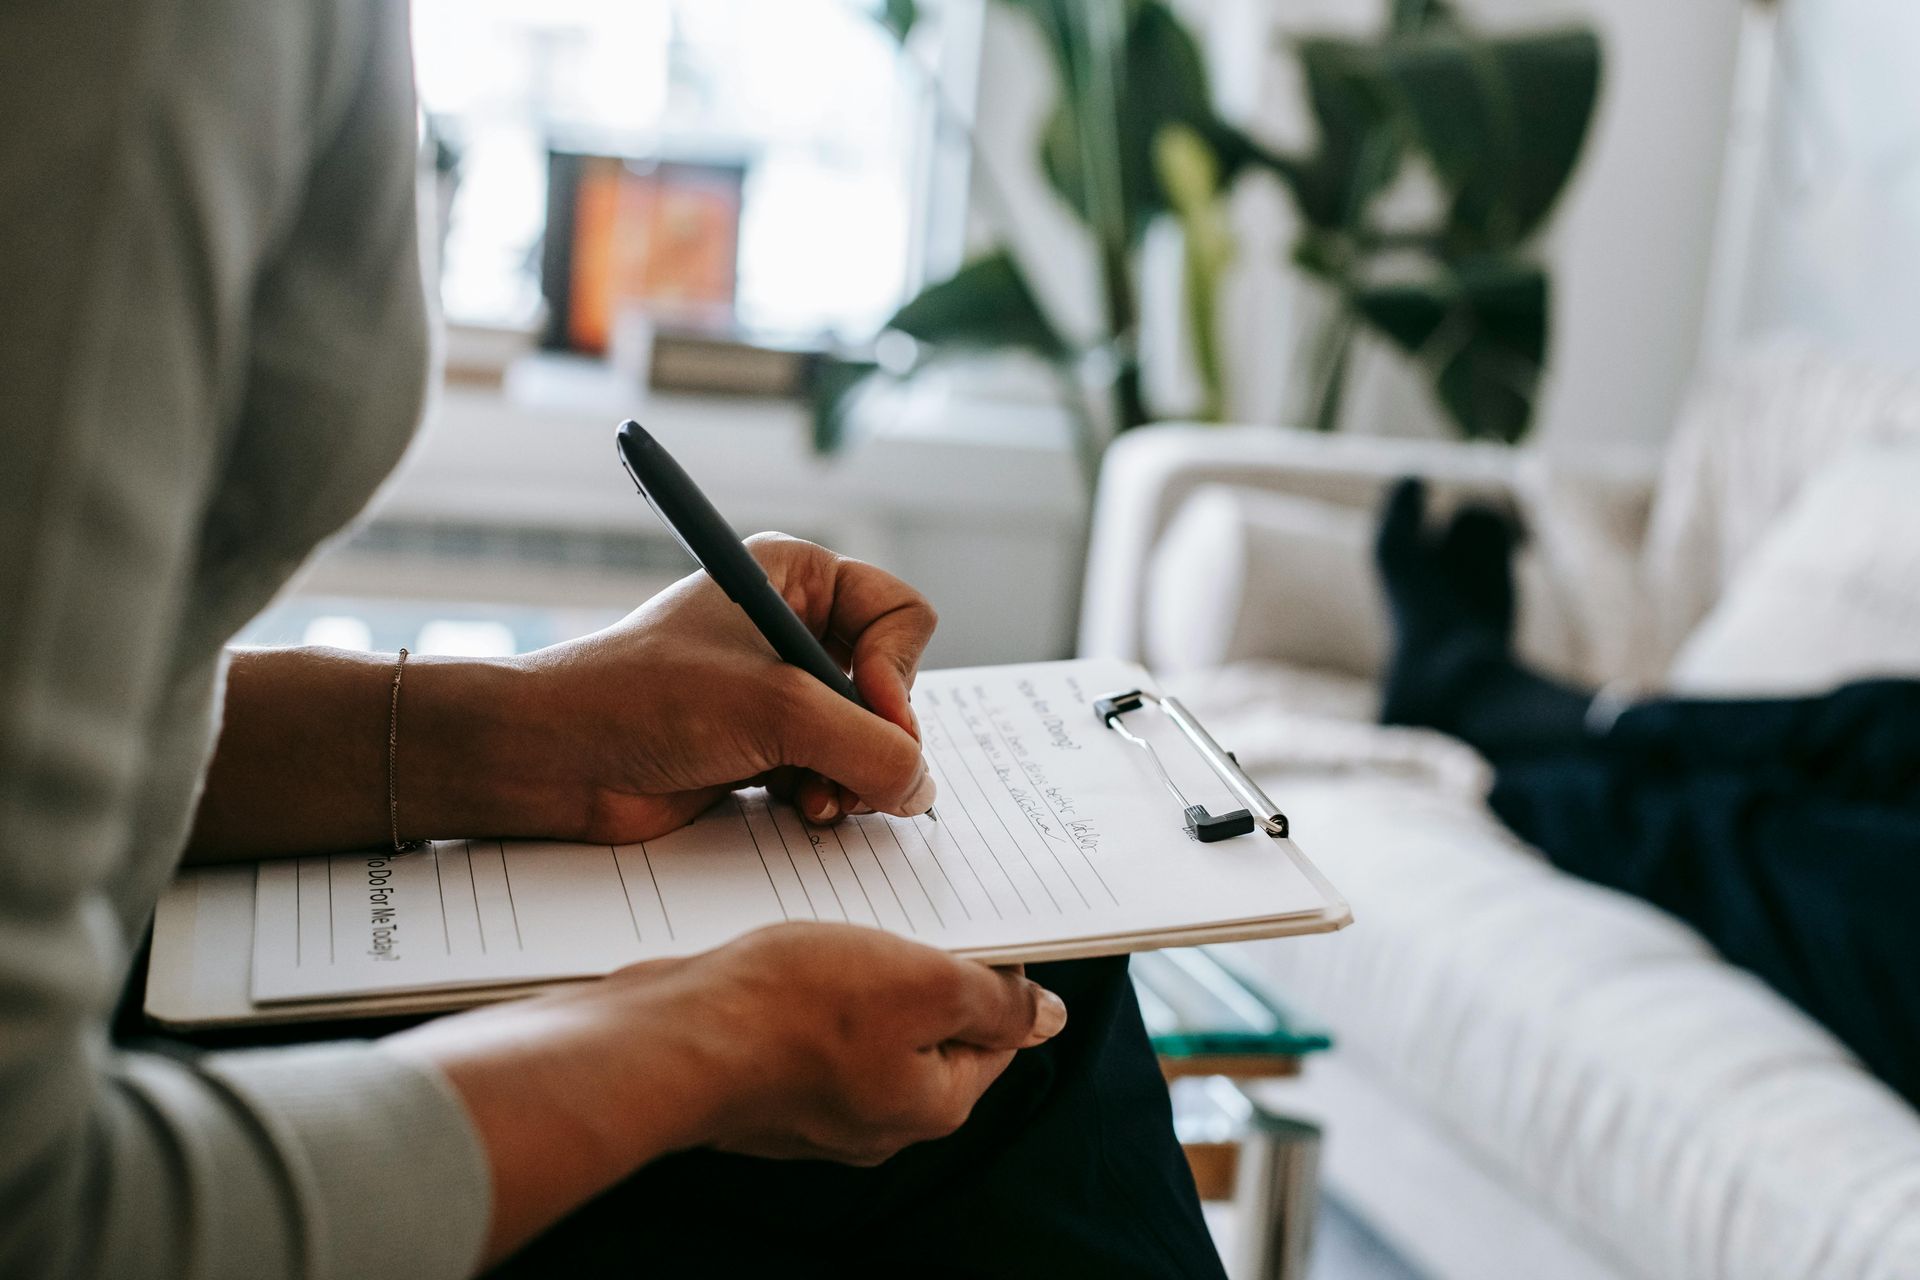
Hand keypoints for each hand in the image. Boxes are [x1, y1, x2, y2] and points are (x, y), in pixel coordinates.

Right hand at [388, 923, 1067, 1262]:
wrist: (666, 1041)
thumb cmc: (791, 1010)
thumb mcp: (923, 983)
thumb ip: (995, 1001)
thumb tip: (1048, 1018)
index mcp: (931, 1105)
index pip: (996, 1035)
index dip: (994, 972)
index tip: (974, 922)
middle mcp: (877, 1120)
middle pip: (929, 1031)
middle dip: (921, 970)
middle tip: (901, 915)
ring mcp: (815, 1108)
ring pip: (865, 1026)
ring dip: (861, 973)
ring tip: (840, 929)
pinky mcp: (763, 1085)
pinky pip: (807, 1030)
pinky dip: (807, 990)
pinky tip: (788, 955)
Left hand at [503, 533, 938, 841]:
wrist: (554, 759)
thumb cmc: (644, 699)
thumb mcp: (776, 709)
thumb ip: (869, 747)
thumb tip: (922, 790)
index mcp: (797, 576)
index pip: (903, 615)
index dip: (900, 671)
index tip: (875, 713)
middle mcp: (794, 626)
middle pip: (893, 685)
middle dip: (878, 737)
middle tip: (853, 773)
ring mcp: (779, 691)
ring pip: (867, 737)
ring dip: (853, 775)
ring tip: (820, 799)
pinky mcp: (764, 746)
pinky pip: (834, 772)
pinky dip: (828, 795)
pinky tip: (800, 809)